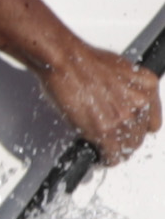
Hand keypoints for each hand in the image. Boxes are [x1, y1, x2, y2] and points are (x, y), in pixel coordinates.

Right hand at [45, 40, 158, 164]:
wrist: (65, 59)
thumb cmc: (83, 59)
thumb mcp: (119, 68)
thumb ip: (128, 88)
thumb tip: (120, 100)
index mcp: (148, 88)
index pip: (152, 122)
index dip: (138, 127)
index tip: (129, 128)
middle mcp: (140, 105)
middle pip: (139, 136)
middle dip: (125, 138)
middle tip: (109, 137)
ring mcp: (124, 119)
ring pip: (127, 147)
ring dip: (115, 149)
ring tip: (103, 147)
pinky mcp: (105, 131)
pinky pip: (112, 156)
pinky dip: (106, 159)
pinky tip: (99, 156)